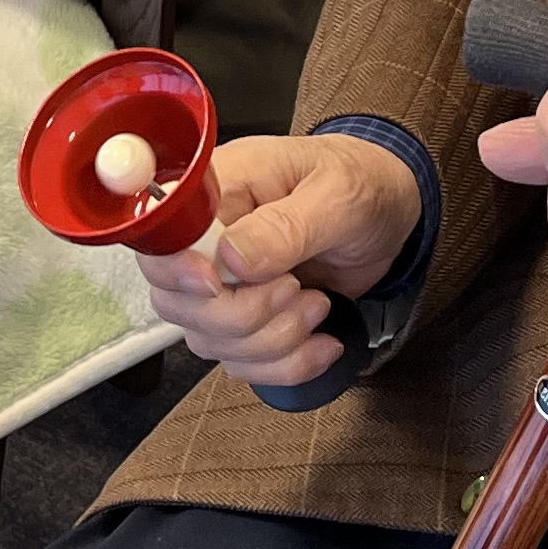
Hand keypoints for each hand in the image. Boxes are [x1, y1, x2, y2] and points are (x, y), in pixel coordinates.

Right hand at [139, 132, 424, 391]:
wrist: (386, 212)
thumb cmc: (360, 183)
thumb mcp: (338, 195)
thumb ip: (286, 225)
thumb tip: (232, 259)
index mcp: (216, 191)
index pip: (160, 238)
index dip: (177, 271)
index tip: (217, 284)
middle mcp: (206, 240)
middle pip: (177, 302)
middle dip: (243, 315)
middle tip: (298, 288)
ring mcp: (222, 285)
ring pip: (210, 340)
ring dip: (273, 341)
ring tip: (319, 304)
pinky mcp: (246, 319)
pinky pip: (241, 362)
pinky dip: (286, 365)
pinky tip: (324, 342)